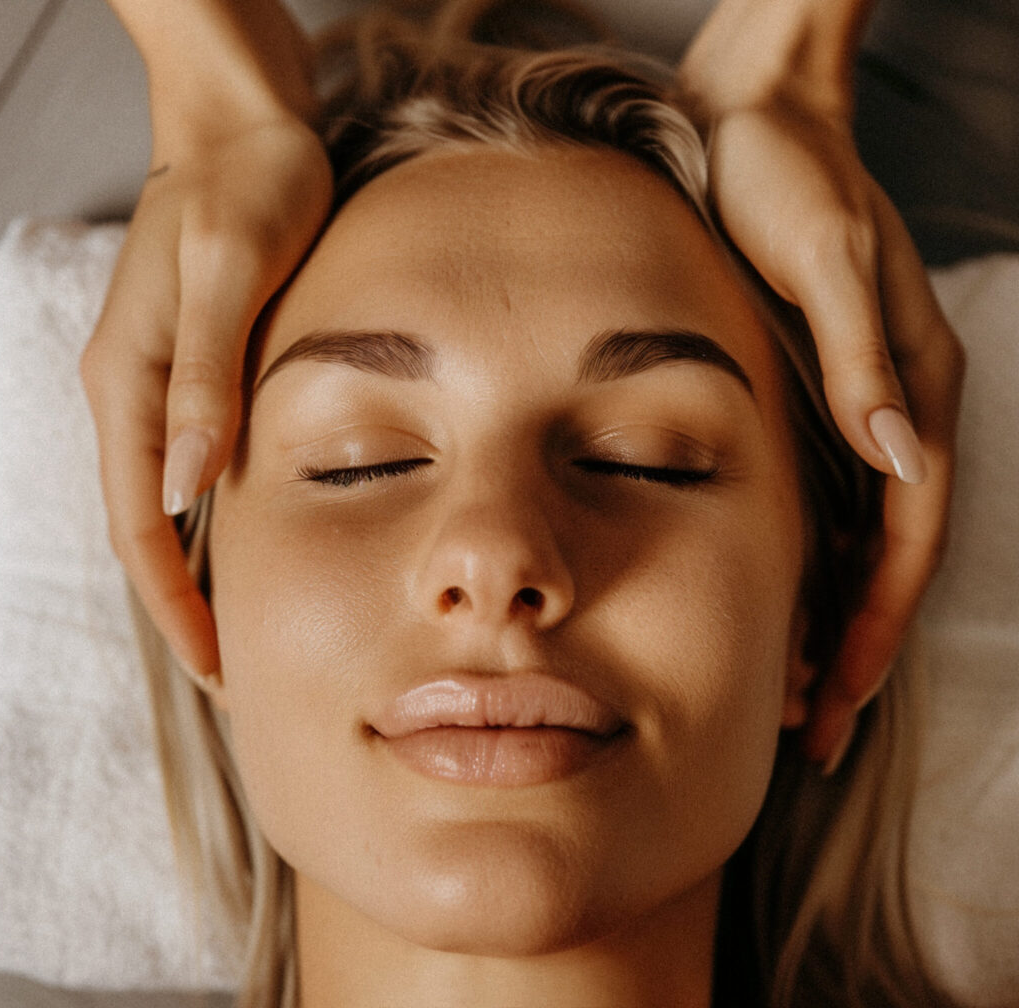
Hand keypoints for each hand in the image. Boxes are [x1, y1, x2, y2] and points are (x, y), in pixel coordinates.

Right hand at [82, 116, 331, 675]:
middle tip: (236, 678)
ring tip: (244, 632)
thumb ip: (207, 378)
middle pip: (147, 530)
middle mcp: (135, 392)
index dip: (175, 605)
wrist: (248, 126)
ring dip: (199, 573)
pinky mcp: (198, 369)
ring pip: (169, 505)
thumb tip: (185, 488)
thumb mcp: (231, 273)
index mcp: (130, 382)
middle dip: (185, 608)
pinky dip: (217, 521)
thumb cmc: (248, 187)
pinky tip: (252, 546)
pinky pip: (196, 466)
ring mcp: (163, 382)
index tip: (217, 670)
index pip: (139, 526)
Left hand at [678, 6, 963, 767]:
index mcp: (909, 387)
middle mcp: (888, 411)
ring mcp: (851, 408)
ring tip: (790, 694)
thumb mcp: (828, 257)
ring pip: (849, 542)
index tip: (835, 694)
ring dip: (823, 620)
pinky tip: (769, 602)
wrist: (755, 115)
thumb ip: (862, 359)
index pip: (903, 535)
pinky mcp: (808, 397)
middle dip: (850, 647)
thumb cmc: (788, 179)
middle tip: (813, 730)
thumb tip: (900, 458)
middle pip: (881, 556)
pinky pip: (816, 504)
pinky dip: (799, 564)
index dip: (871, 622)